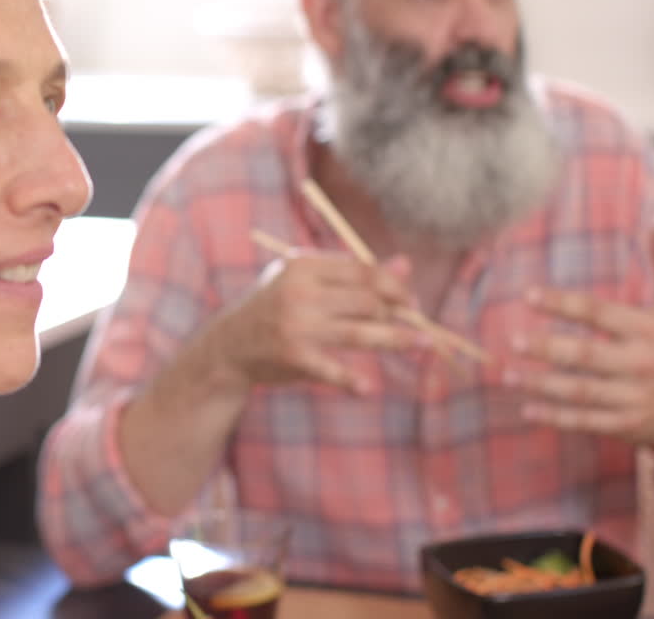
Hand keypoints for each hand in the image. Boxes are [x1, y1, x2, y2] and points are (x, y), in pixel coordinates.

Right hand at [208, 250, 424, 395]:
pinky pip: (333, 370)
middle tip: (418, 326)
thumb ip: (352, 273)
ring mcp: (297, 326)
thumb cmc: (274, 308)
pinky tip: (368, 389)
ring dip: (397, 340)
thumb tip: (405, 264)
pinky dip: (352, 381)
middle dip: (398, 314)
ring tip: (425, 345)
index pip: (362, 272)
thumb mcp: (306, 281)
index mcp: (303, 266)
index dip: (394, 285)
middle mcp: (301, 293)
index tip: (411, 300)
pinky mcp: (294, 357)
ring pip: (360, 333)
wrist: (228, 346)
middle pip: (367, 301)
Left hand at [508, 212, 653, 446]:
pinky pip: (587, 421)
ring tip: (507, 375)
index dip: (563, 303)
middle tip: (512, 341)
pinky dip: (556, 417)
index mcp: (648, 330)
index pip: (599, 313)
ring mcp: (634, 397)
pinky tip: (527, 409)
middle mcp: (641, 363)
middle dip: (549, 349)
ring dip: (542, 385)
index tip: (528, 294)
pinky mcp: (628, 425)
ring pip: (581, 391)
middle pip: (587, 356)